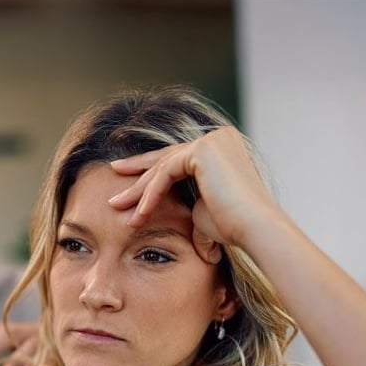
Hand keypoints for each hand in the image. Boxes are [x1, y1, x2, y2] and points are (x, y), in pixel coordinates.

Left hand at [108, 126, 282, 248]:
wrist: (254, 228)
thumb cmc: (233, 227)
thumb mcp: (204, 212)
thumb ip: (189, 206)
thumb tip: (182, 217)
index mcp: (221, 148)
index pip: (178, 157)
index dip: (150, 168)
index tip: (127, 179)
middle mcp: (219, 137)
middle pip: (167, 157)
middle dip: (137, 170)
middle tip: (112, 176)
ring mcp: (212, 140)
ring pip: (163, 165)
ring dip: (138, 188)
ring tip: (116, 205)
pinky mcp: (203, 150)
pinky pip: (166, 173)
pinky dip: (150, 194)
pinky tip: (138, 214)